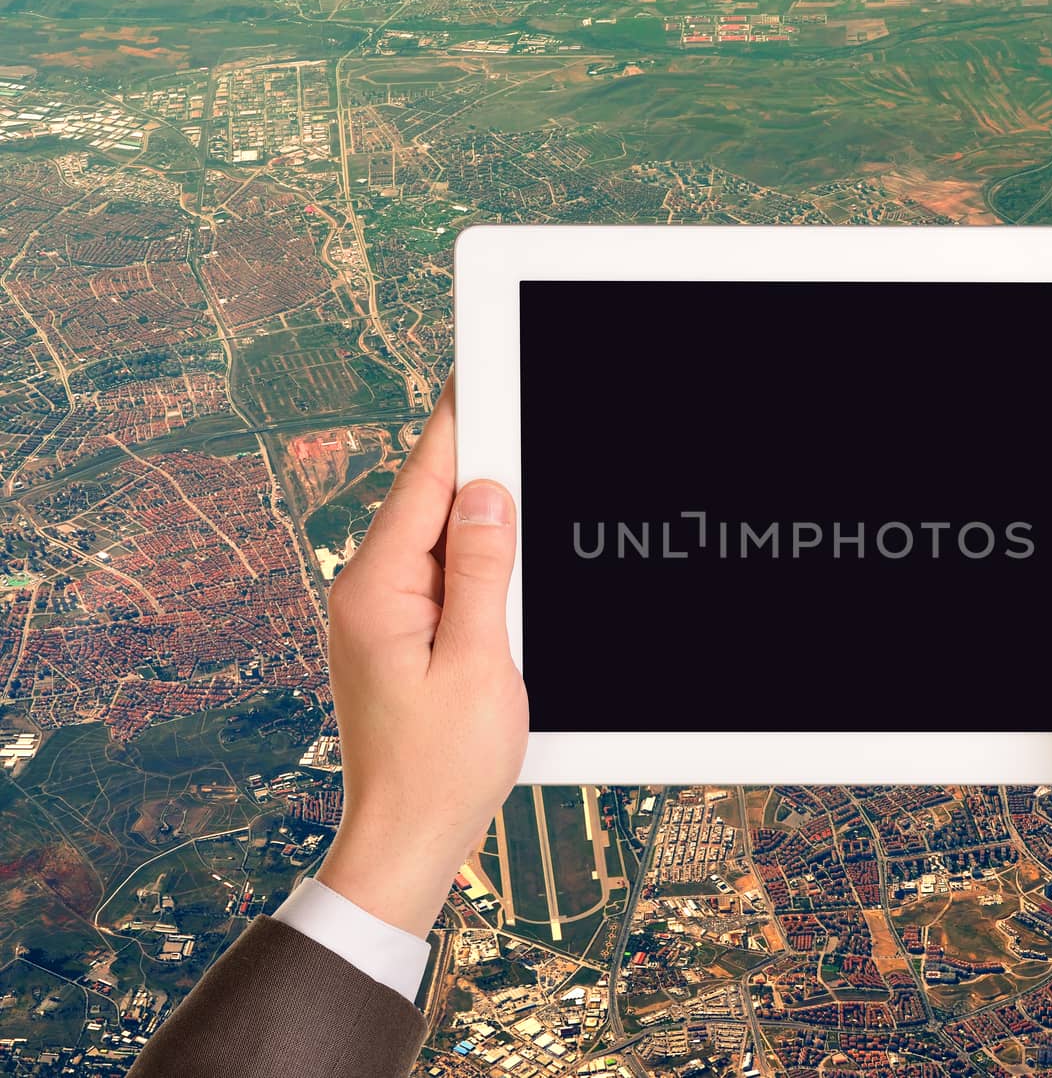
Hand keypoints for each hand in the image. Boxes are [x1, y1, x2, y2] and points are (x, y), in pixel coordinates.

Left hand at [316, 375, 527, 937]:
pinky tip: (506, 561)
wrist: (407, 837)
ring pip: (437, 537)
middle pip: (429, 501)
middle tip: (527, 420)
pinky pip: (439, 574)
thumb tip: (484, 495)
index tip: (480, 373)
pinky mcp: (398, 635)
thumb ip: (481, 569)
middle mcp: (366, 592)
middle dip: (479, 464)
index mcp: (376, 589)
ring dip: (481, 517)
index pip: (423, 481)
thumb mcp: (479, 661)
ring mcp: (379, 614)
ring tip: (527, 493)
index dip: (459, 424)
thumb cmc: (441, 766)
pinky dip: (474, 559)